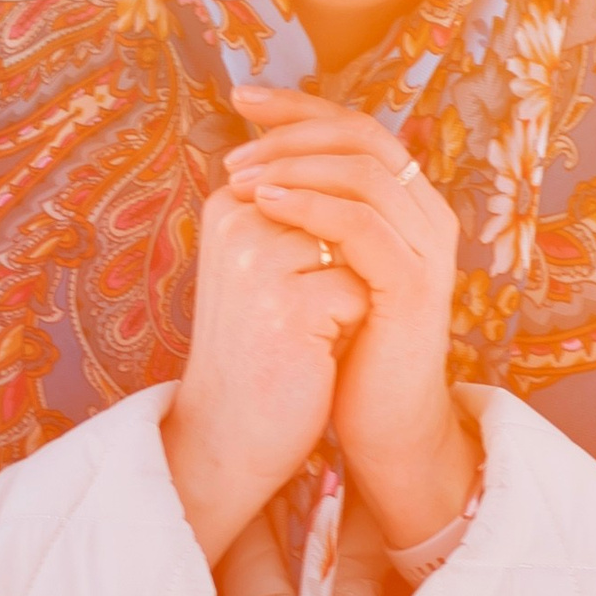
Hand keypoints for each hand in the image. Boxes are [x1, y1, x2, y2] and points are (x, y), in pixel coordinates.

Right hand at [160, 175, 367, 562]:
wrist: (227, 431)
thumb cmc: (258, 345)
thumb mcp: (262, 263)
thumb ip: (296, 211)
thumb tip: (368, 164)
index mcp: (228, 204)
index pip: (323, 188)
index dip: (327, 245)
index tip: (282, 290)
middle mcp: (237, 223)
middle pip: (344, 215)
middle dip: (342, 267)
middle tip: (296, 317)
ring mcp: (260, 262)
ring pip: (359, 249)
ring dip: (348, 294)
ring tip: (303, 331)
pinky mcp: (290, 305)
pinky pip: (362, 291)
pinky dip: (351, 326)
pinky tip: (310, 353)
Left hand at [220, 86, 476, 551]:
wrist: (383, 423)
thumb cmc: (346, 345)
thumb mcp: (323, 266)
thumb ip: (306, 215)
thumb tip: (248, 163)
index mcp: (407, 204)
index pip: (356, 127)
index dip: (300, 104)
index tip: (240, 96)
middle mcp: (426, 215)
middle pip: (363, 136)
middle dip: (292, 128)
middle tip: (234, 143)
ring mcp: (426, 248)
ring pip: (364, 171)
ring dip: (293, 164)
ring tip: (239, 176)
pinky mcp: (414, 284)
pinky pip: (361, 223)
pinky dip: (309, 205)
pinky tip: (266, 204)